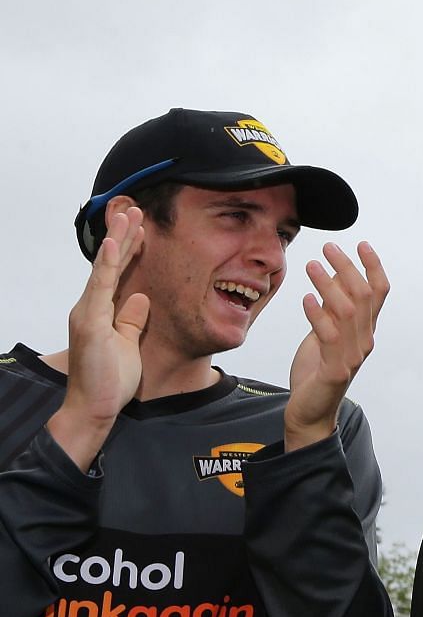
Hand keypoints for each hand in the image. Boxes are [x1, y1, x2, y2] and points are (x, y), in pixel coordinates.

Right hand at [47, 206, 148, 468]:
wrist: (92, 407)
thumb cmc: (109, 380)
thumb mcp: (128, 343)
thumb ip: (131, 320)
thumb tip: (140, 297)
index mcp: (101, 311)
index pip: (116, 273)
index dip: (127, 250)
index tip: (139, 227)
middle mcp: (91, 307)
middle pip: (109, 264)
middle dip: (123, 236)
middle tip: (135, 209)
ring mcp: (88, 312)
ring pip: (105, 268)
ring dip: (117, 240)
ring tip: (128, 215)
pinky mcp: (90, 321)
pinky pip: (101, 286)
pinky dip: (106, 264)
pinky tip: (113, 243)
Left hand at [284, 242, 388, 451]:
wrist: (311, 412)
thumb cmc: (316, 371)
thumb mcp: (324, 332)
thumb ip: (332, 307)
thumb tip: (334, 273)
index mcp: (365, 330)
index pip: (379, 293)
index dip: (374, 267)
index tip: (362, 244)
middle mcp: (364, 340)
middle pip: (364, 296)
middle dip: (348, 267)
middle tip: (328, 247)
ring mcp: (352, 356)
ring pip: (348, 312)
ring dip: (329, 285)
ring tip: (310, 265)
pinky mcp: (336, 370)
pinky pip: (329, 337)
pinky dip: (318, 315)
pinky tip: (306, 299)